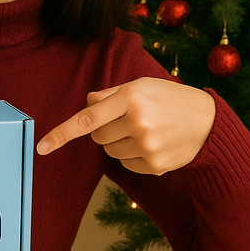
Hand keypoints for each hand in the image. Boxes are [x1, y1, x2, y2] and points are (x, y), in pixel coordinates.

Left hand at [37, 77, 215, 174]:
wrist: (208, 122)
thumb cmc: (169, 98)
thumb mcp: (141, 85)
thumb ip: (110, 94)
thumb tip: (87, 105)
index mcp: (131, 98)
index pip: (88, 119)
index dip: (62, 134)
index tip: (42, 147)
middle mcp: (138, 123)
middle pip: (97, 136)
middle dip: (105, 129)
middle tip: (128, 119)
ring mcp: (147, 147)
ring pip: (110, 151)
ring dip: (120, 142)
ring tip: (145, 130)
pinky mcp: (155, 165)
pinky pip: (126, 164)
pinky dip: (133, 155)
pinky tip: (153, 143)